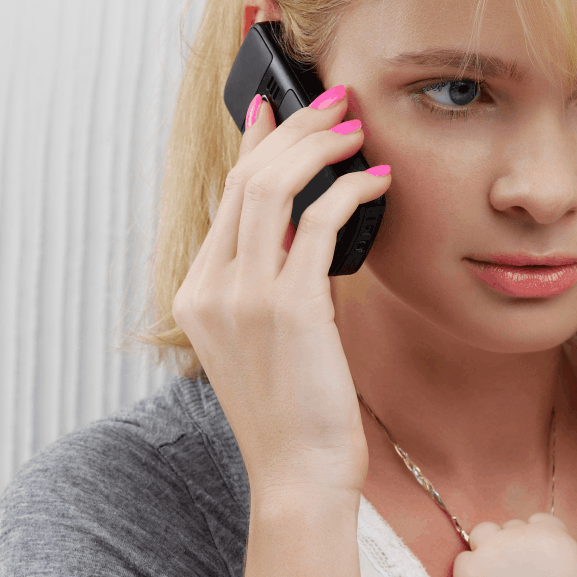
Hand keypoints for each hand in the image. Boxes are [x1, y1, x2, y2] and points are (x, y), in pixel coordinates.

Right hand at [172, 86, 391, 499]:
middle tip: (335, 102)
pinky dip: (348, 192)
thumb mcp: (271, 339)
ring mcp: (244, 298)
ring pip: (273, 189)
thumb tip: (313, 226)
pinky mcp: (289, 308)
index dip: (254, 144)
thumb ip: (276, 282)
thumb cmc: (296, 409)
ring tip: (356, 127)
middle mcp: (210, 289)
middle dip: (293, 129)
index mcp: (199, 294)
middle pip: (247, 180)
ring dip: (318, 147)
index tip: (277, 107)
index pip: (226, 197)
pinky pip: (316, 225)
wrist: (299, 473)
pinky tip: (378, 182)